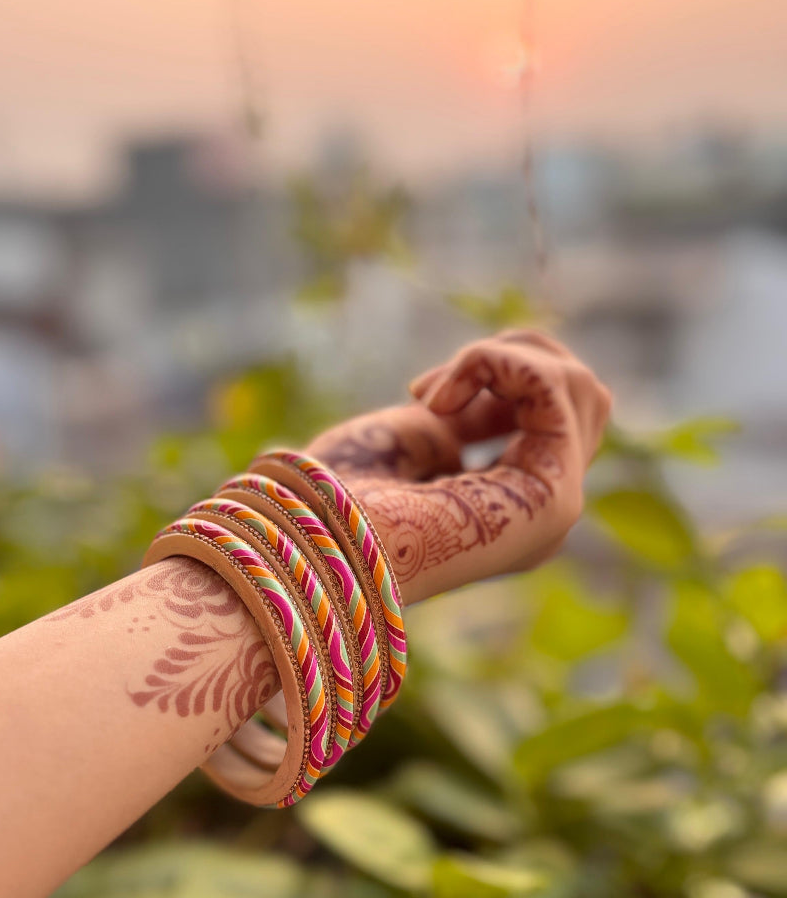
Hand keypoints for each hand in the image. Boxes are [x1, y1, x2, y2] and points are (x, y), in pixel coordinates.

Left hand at [306, 330, 611, 604]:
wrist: (313, 541)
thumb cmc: (342, 497)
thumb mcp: (418, 438)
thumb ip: (470, 415)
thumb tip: (510, 378)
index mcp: (508, 505)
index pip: (553, 417)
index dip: (500, 376)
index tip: (424, 393)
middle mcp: (540, 513)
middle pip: (584, 399)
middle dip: (515, 357)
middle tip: (435, 387)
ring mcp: (554, 511)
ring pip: (579, 389)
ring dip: (505, 358)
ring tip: (434, 394)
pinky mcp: (553, 501)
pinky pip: (557, 392)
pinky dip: (498, 364)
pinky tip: (438, 397)